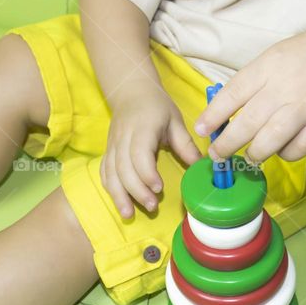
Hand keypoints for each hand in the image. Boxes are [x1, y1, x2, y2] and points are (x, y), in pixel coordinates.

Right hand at [101, 86, 201, 217]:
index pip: (139, 154)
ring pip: (110, 173)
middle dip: (136, 191)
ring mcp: (112, 145)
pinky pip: (104, 172)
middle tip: (152, 206)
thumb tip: (200, 166)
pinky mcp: (108, 151)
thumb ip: (186, 144)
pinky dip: (110, 188)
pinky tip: (119, 202)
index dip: (147, 173)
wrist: (131, 89)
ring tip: (129, 215)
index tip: (159, 188)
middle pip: (123, 168)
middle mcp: (123, 138)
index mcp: (142, 128)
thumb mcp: (175, 121)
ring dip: (119, 195)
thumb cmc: (156, 106)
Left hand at [194, 14, 305, 162]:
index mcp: (268, 67)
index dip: (213, 116)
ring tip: (249, 157)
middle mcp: (285, 88)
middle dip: (226, 145)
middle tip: (218, 156)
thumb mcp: (277, 56)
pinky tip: (282, 150)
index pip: (232, 95)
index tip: (201, 130)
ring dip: (253, 154)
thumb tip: (226, 111)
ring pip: (269, 142)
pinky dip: (285, 154)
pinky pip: (297, 149)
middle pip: (246, 124)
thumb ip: (254, 81)